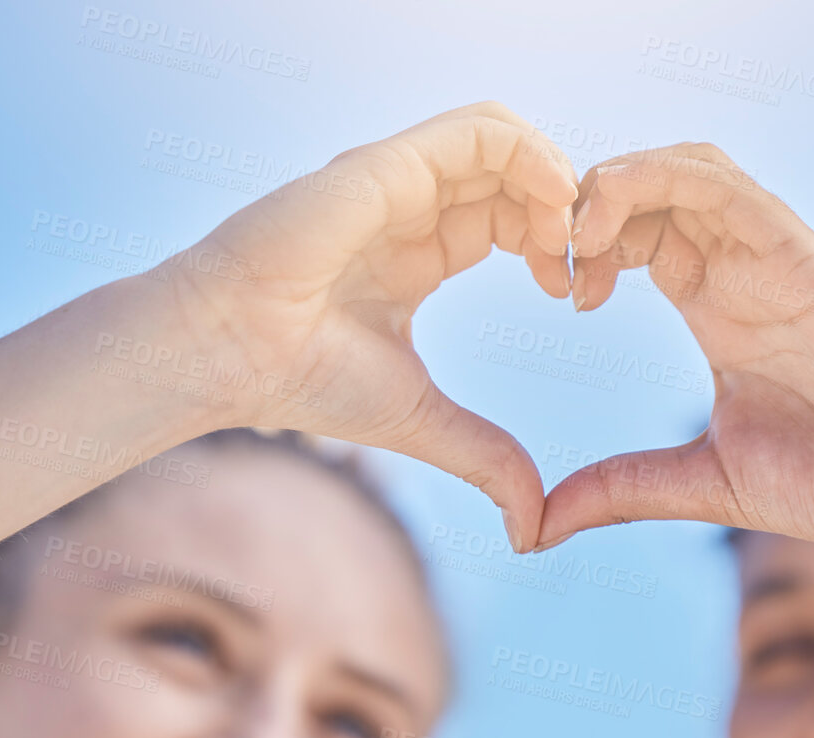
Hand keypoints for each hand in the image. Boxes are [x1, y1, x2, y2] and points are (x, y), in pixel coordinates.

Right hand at [166, 102, 578, 550]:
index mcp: (419, 252)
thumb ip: (485, 459)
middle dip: (566, 212)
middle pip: (514, 175)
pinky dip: (531, 153)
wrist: (230, 356)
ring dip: (554, 177)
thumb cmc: (302, 381)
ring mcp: (398, 179)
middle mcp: (410, 207)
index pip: (508, 217)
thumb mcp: (422, 422)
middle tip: (582, 267)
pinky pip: (479, 129)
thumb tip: (532, 532)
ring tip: (568, 235)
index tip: (573, 294)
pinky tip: (551, 203)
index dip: (554, 245)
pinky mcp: (387, 166)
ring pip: (503, 137)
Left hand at [536, 143, 813, 556]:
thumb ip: (619, 490)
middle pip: (651, 190)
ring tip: (574, 234)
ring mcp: (775, 259)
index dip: (582, 244)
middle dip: (587, 205)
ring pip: (686, 170)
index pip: (637, 234)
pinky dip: (664, 181)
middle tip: (551, 260)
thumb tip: (531, 529)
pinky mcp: (804, 259)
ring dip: (617, 180)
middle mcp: (742, 271)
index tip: (556, 293)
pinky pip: (729, 189)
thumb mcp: (699, 485)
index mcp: (715, 308)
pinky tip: (614, 215)